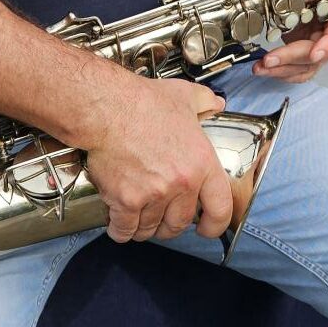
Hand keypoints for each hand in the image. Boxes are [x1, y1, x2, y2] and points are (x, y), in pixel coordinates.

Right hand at [81, 70, 231, 245]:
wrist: (107, 109)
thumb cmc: (143, 102)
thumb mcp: (184, 96)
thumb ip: (205, 102)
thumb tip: (216, 104)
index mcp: (201, 163)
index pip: (220, 208)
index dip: (214, 225)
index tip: (206, 229)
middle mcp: (181, 184)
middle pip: (179, 223)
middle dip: (170, 226)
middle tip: (162, 219)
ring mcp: (154, 195)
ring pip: (150, 229)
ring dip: (144, 228)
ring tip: (138, 218)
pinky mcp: (126, 200)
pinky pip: (125, 229)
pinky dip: (121, 230)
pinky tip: (118, 223)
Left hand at [254, 0, 327, 81]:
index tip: (315, 52)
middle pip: (318, 54)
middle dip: (293, 59)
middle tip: (270, 59)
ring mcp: (316, 46)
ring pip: (306, 68)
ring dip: (283, 71)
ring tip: (260, 68)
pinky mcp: (302, 54)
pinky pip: (295, 70)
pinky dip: (279, 72)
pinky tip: (262, 69)